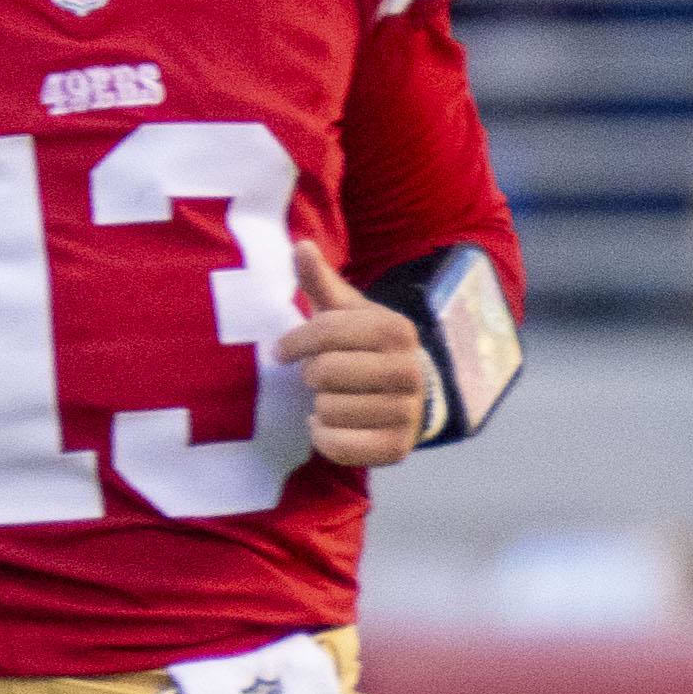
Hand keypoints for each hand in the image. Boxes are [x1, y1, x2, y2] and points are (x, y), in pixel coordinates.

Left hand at [278, 254, 434, 469]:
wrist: (410, 396)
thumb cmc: (365, 348)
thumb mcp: (346, 312)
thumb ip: (320, 280)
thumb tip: (299, 244)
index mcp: (397, 329)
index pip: (327, 331)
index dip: (295, 341)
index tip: (282, 351)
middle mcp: (409, 370)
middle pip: (325, 372)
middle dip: (312, 375)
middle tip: (319, 377)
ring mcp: (406, 412)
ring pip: (328, 410)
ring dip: (319, 406)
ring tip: (333, 398)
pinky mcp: (397, 449)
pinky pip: (337, 446)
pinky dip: (323, 437)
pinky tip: (330, 425)